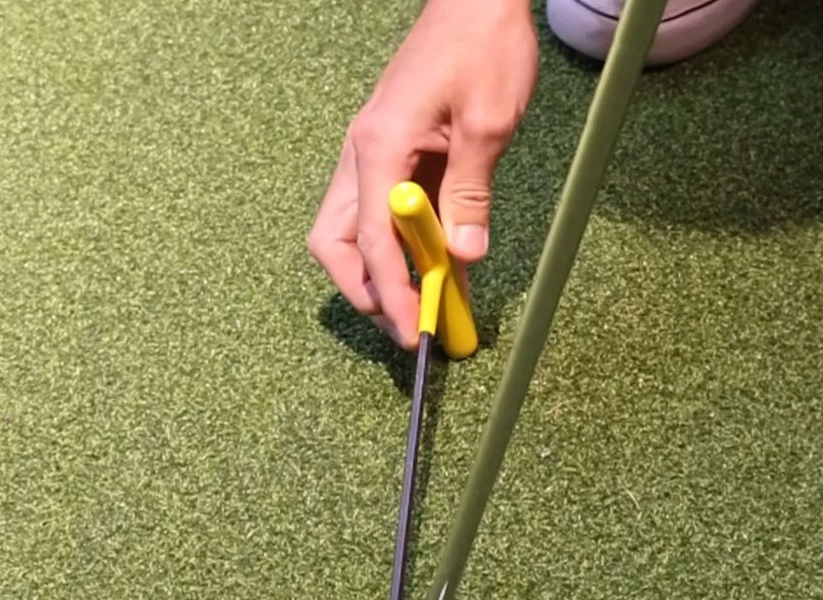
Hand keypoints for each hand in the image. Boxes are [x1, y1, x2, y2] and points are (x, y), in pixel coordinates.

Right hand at [308, 0, 538, 349]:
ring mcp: (371, 158)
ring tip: (423, 304)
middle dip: (365, 290)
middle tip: (406, 321)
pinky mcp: (389, 158)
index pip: (371, 241)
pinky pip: (382, 218)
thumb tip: (461, 257)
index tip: (412, 331)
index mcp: (379, 146)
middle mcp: (362, 156)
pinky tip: (436, 271)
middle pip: (335, 244)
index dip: (391, 293)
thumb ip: (470, 194)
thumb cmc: (482, 45)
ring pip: (350, 235)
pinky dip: (403, 251)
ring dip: (381, 274)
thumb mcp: (488, 124)